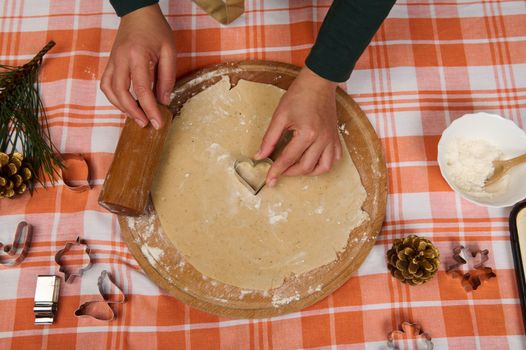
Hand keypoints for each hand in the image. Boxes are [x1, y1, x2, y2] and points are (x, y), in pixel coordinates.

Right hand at [101, 4, 175, 128]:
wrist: (138, 13)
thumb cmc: (156, 30)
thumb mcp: (169, 51)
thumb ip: (167, 77)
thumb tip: (164, 100)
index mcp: (137, 55)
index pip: (142, 89)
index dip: (150, 108)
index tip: (157, 122)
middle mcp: (121, 59)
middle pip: (121, 92)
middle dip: (133, 112)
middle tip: (145, 123)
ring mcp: (112, 60)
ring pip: (109, 90)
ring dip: (121, 107)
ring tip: (137, 117)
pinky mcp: (110, 62)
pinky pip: (106, 84)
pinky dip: (114, 98)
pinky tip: (126, 105)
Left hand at [255, 67, 341, 185]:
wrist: (318, 82)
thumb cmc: (299, 95)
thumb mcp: (279, 116)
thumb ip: (269, 139)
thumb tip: (260, 156)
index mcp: (307, 133)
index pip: (289, 159)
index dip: (276, 171)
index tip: (269, 180)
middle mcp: (321, 139)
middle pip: (306, 167)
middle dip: (290, 173)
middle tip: (279, 171)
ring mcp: (331, 139)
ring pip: (323, 167)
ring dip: (309, 172)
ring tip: (296, 168)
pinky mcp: (336, 137)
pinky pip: (334, 159)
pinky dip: (324, 165)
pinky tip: (313, 161)